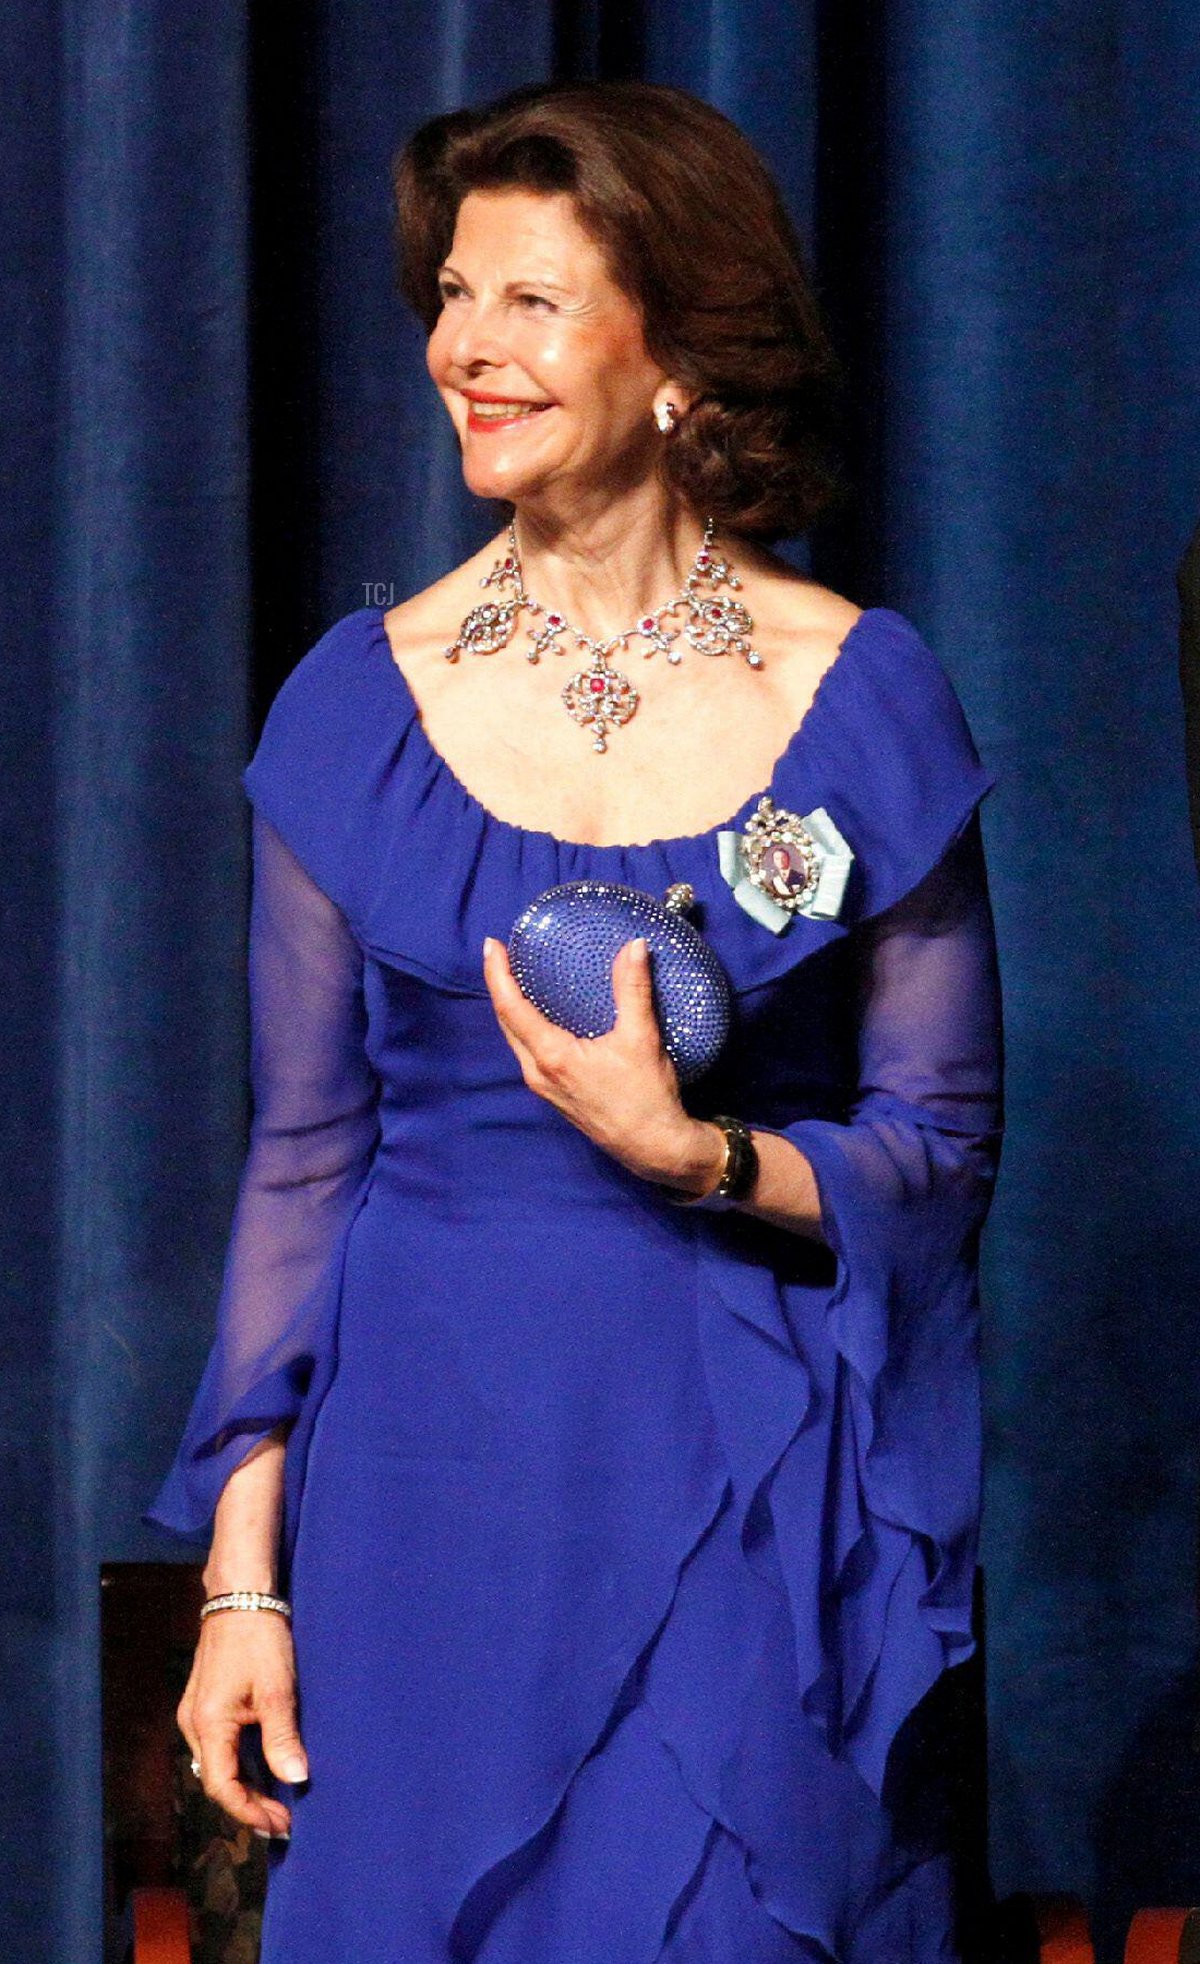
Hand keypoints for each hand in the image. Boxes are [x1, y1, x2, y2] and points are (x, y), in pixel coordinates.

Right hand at [177, 1609, 306, 1837]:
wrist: (240, 1596)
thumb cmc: (259, 1638)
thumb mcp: (277, 1690)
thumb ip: (282, 1738)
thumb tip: (295, 1779)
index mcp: (208, 1724)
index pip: (222, 1787)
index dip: (249, 1812)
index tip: (279, 1826)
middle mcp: (194, 1724)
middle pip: (217, 1780)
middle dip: (249, 1805)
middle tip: (283, 1820)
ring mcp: (196, 1713)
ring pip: (216, 1765)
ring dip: (244, 1787)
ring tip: (276, 1802)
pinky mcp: (204, 1704)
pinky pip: (218, 1747)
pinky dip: (239, 1765)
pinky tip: (263, 1768)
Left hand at [482, 933, 722, 1190]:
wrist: (653, 1147)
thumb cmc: (646, 1097)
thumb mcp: (642, 1038)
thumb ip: (633, 989)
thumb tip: (634, 946)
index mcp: (551, 1057)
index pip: (511, 1008)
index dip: (497, 974)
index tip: (492, 946)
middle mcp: (538, 1073)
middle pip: (506, 1022)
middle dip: (500, 986)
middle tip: (502, 955)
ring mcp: (544, 1087)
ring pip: (516, 1040)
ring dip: (512, 1008)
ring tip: (518, 979)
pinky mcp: (555, 1094)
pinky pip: (529, 1052)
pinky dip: (527, 1027)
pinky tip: (542, 1015)